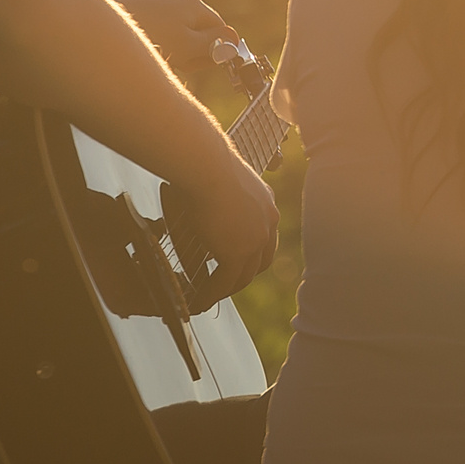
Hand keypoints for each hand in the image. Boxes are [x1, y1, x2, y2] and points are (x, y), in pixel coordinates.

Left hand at [111, 0, 240, 78]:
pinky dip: (154, 42)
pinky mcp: (136, 7)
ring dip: (172, 49)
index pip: (219, 29)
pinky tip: (141, 49)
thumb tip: (234, 39)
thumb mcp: (188, 46)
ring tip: (157, 57)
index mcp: (194, 3)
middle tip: (177, 63)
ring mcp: (154, 0)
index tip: (199, 65)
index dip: (214, 51)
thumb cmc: (148, 38)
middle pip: (197, 29)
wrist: (95, 28)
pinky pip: (156, 28)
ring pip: (175, 31)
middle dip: (192, 50)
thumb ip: (214, 43)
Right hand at [171, 162, 280, 303]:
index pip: (264, 235)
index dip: (252, 252)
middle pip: (261, 259)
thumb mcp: (217, 181)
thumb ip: (216, 195)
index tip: (237, 260)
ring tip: (210, 295)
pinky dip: (213, 293)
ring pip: (244, 275)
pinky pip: (226, 281)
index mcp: (265, 201)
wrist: (205, 165)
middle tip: (225, 283)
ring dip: (227, 288)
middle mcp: (268, 220)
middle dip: (243, 274)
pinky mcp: (239, 253)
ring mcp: (256, 238)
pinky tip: (201, 299)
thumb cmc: (202, 164)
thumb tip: (196, 198)